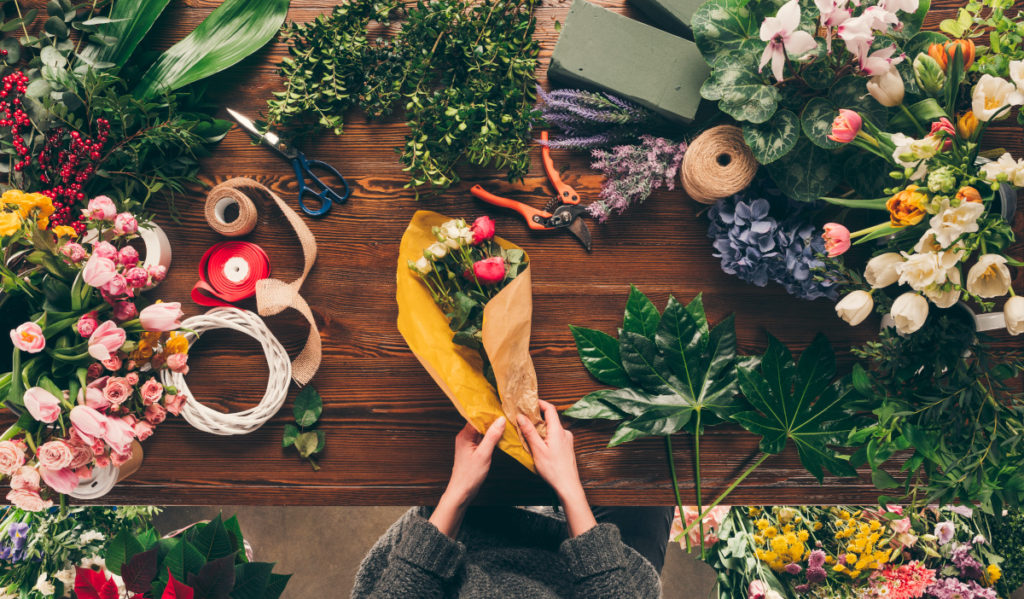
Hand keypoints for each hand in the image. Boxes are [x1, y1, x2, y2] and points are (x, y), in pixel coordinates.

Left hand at [430, 417, 504, 537]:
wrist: (462, 492)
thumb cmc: (470, 475)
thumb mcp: (484, 454)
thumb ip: (492, 436)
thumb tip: (500, 420)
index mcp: (464, 435)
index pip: (477, 417)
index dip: (489, 412)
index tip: (501, 407)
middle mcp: (465, 437)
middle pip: (480, 423)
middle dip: (493, 419)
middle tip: (507, 414)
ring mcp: (468, 444)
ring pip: (482, 431)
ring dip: (493, 428)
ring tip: (506, 423)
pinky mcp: (473, 450)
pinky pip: (483, 439)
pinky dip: (491, 437)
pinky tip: (501, 436)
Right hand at [518, 400, 595, 536]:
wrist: (568, 485)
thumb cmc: (553, 469)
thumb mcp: (538, 450)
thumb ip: (529, 432)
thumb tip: (521, 416)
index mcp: (558, 431)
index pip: (550, 409)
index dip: (540, 403)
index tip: (529, 402)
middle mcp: (565, 433)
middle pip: (551, 418)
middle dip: (537, 417)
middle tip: (524, 419)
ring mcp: (567, 441)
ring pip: (552, 429)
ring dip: (541, 429)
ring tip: (529, 434)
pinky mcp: (567, 448)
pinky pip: (555, 437)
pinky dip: (546, 437)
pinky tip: (539, 445)